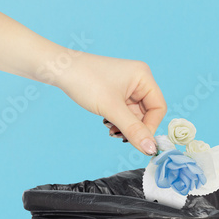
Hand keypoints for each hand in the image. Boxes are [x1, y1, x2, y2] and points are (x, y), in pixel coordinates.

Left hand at [48, 52, 166, 154]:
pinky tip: (106, 123)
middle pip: (147, 113)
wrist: (60, 69)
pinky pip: (125, 112)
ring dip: (124, 126)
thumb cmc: (86, 81)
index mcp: (143, 76)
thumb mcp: (111, 109)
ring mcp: (128, 86)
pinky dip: (118, 120)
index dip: (151, 126)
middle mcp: (139, 80)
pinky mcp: (117, 92)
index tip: (139, 142)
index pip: (159, 108)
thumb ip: (133, 130)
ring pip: (135, 115)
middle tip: (119, 137)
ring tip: (110, 129)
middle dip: (134, 127)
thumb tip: (151, 149)